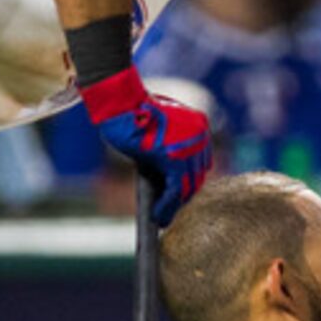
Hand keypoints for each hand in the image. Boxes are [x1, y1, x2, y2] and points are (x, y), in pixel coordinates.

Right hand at [80, 68, 212, 225]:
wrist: (120, 102)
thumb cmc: (131, 112)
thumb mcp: (159, 126)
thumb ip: (169, 145)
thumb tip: (167, 176)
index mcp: (199, 126)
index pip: (200, 161)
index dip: (189, 181)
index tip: (181, 195)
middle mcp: (200, 137)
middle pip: (197, 174)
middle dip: (184, 194)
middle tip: (171, 210)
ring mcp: (190, 148)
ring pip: (188, 186)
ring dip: (175, 205)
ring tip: (163, 218)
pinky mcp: (174, 160)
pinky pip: (176, 190)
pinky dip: (168, 206)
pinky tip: (158, 217)